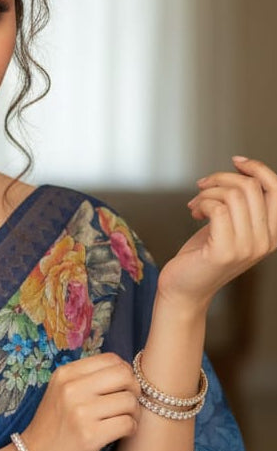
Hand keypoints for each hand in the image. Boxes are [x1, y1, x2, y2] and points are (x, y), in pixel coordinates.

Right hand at [20, 353, 139, 450]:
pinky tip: (122, 434)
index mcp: (65, 374)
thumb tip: (127, 374)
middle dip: (134, 390)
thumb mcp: (60, 394)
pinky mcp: (89, 436)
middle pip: (125, 376)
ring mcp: (80, 413)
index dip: (125, 373)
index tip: (121, 388)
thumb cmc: (53, 428)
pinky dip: (131, 430)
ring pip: (129, 401)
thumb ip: (87, 380)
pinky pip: (127, 424)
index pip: (111, 359)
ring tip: (123, 421)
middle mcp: (71, 389)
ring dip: (133, 413)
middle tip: (128, 404)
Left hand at [158, 157, 276, 309]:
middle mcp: (264, 242)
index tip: (236, 161)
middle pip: (251, 187)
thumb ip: (243, 205)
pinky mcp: (226, 251)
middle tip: (203, 187)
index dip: (257, 168)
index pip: (276, 189)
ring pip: (233, 195)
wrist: (184, 289)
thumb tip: (242, 171)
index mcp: (271, 234)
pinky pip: (218, 208)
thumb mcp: (231, 226)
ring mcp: (247, 248)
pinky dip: (202, 203)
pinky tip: (194, 212)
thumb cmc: (202, 257)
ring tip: (196, 203)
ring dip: (208, 192)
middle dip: (221, 179)